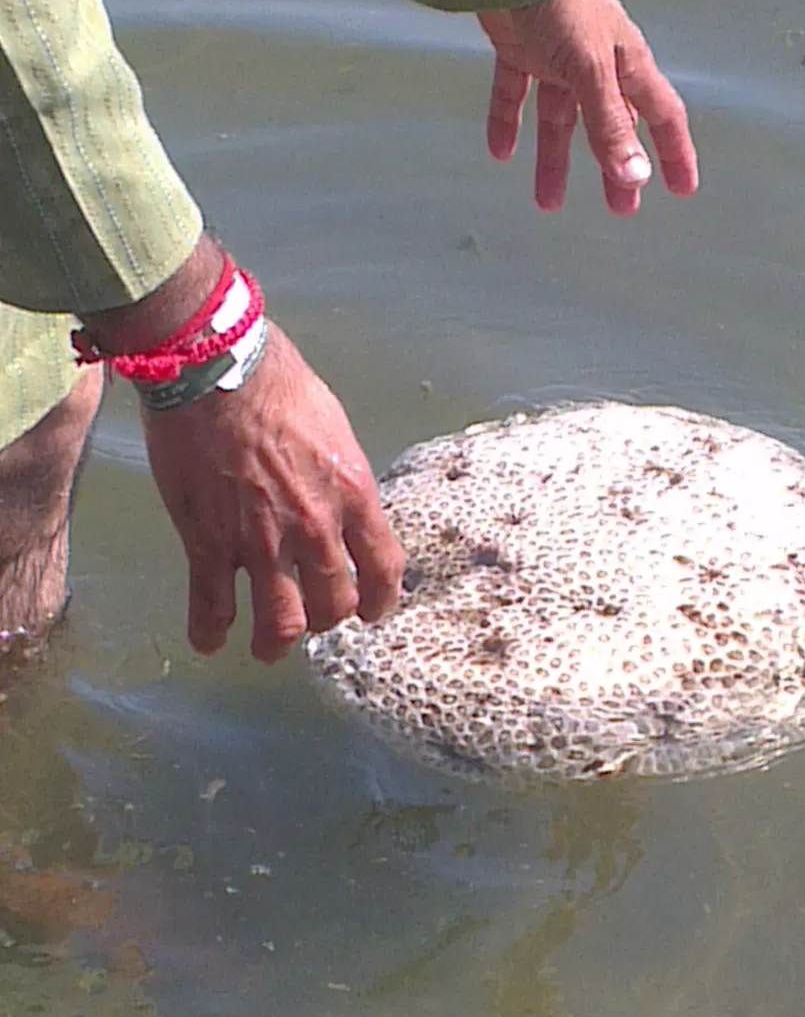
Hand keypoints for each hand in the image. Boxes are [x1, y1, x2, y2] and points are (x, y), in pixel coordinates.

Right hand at [143, 323, 404, 661]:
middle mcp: (313, 527)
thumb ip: (338, 474)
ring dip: (275, 644)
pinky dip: (210, 631)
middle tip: (312, 619)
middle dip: (324, 619)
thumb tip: (339, 494)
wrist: (215, 367)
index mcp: (352, 494)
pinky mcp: (208, 542)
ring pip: (280, 623)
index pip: (383, 568)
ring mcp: (260, 541)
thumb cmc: (275, 380)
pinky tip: (208, 641)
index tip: (371, 611)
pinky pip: (212, 606)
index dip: (380, 599)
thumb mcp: (333, 426)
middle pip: (333, 604)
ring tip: (268, 649)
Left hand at [479, 0, 698, 215]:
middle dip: (615, 168)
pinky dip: (508, 122)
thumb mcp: (591, 71)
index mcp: (626, 62)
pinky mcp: (519, 47)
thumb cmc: (561, 4)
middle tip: (619, 210)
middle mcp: (596, 62)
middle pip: (611, 126)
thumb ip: (610, 125)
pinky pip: (516, 94)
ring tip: (548, 204)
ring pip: (560, 119)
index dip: (674, 153)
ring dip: (556, 161)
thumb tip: (636, 177)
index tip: (682, 190)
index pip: (660, 115)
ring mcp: (556, 55)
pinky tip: (500, 153)